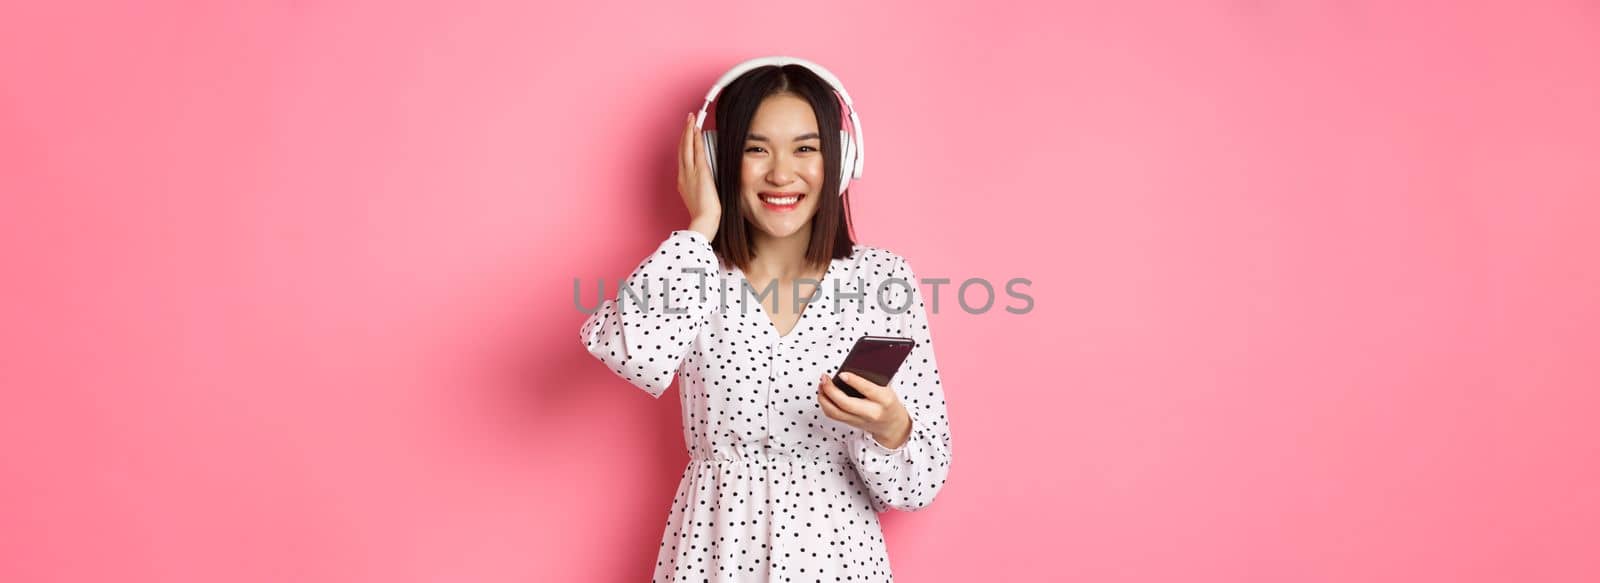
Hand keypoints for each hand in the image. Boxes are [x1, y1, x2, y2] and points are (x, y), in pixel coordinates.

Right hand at [678, 112, 720, 238]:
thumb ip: (704, 188)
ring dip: (689, 131)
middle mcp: (683, 175)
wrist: (704, 222)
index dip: (685, 144)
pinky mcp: (700, 172)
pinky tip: (697, 129)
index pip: (684, 159)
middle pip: (682, 149)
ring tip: (691, 119)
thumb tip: (710, 184)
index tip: (688, 135)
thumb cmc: (705, 215)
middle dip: (685, 133)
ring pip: (687, 147)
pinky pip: (696, 151)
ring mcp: (689, 173)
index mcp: (683, 182)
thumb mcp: (701, 199)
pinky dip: (695, 139)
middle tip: (688, 120)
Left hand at [817, 372, 912, 448]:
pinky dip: (825, 404)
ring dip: (824, 398)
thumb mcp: (886, 388)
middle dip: (831, 390)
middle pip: (846, 404)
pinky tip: (823, 395)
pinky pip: (833, 415)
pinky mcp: (851, 424)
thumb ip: (871, 379)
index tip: (841, 373)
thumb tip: (851, 367)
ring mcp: (860, 420)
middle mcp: (871, 412)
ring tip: (821, 385)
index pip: (867, 389)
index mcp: (884, 399)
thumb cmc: (888, 402)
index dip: (853, 381)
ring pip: (836, 412)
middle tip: (824, 378)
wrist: (892, 425)